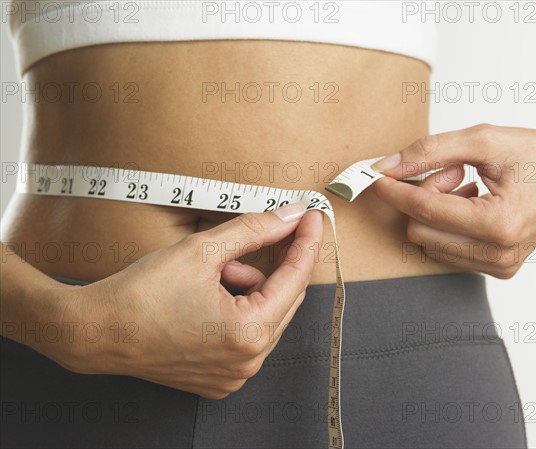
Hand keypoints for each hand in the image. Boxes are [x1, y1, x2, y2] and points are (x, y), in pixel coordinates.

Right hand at [57, 204, 322, 398]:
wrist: (98, 331)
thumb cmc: (142, 293)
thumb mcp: (202, 250)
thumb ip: (254, 230)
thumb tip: (290, 216)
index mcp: (249, 332)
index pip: (295, 278)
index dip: (305, 242)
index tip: (312, 217)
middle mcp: (249, 361)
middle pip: (284, 298)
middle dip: (272, 264)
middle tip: (263, 234)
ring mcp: (235, 373)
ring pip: (265, 315)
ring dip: (250, 287)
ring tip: (213, 274)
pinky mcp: (222, 377)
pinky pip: (248, 334)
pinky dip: (239, 309)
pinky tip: (208, 297)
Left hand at [371, 124, 535, 278]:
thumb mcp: (482, 140)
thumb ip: (428, 151)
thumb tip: (385, 167)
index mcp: (499, 223)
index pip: (425, 210)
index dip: (394, 190)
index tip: (372, 177)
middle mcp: (499, 253)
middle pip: (419, 231)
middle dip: (423, 197)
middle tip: (450, 172)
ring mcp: (498, 266)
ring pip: (428, 242)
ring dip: (435, 211)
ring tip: (466, 186)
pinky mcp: (497, 268)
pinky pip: (445, 249)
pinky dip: (445, 224)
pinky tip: (469, 203)